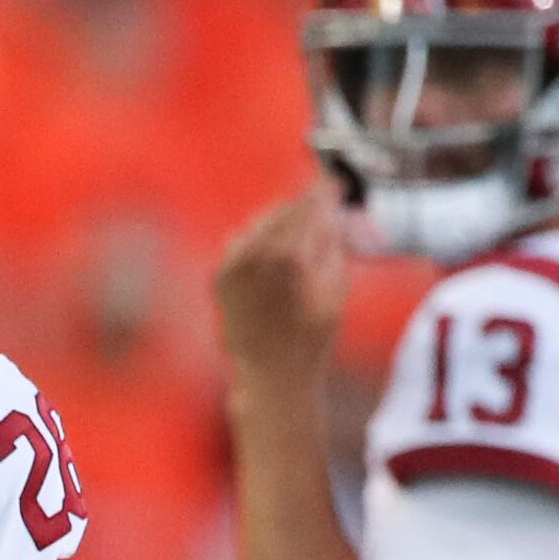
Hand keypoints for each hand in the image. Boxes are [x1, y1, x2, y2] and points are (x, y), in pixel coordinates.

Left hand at [214, 188, 350, 387]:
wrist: (270, 373)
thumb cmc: (310, 338)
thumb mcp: (337, 289)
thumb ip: (334, 244)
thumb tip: (332, 215)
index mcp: (292, 255)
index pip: (311, 205)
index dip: (325, 192)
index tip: (335, 186)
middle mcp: (258, 253)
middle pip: (286, 209)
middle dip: (305, 206)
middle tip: (321, 207)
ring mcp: (234, 262)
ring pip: (262, 220)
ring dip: (281, 221)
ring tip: (299, 235)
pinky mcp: (220, 273)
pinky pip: (242, 239)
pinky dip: (258, 239)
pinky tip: (272, 252)